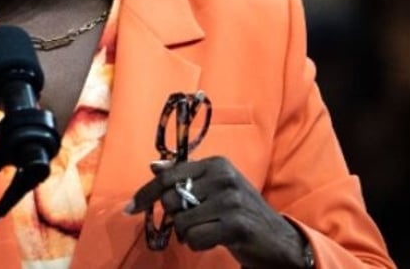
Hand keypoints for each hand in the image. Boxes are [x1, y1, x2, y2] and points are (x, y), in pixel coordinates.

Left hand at [126, 156, 305, 267]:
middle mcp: (223, 177)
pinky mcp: (236, 225)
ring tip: (206, 231)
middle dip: (174, 216)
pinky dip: (197, 245)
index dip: (145, 193)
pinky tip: (214, 241)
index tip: (129, 208)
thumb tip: (153, 166)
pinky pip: (195, 238)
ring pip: (181, 221)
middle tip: (192, 223)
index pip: (168, 175)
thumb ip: (186, 176)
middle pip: (171, 198)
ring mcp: (231, 201)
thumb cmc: (241, 212)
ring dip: (187, 234)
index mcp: (216, 163)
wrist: (280, 241)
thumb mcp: (215, 188)